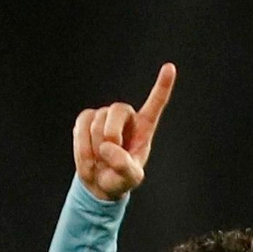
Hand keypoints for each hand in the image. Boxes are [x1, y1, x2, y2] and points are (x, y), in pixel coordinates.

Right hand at [73, 63, 176, 200]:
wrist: (99, 183)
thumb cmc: (120, 179)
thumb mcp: (130, 180)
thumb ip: (125, 167)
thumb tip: (109, 147)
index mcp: (143, 128)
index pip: (155, 105)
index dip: (162, 87)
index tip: (170, 67)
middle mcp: (126, 118)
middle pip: (118, 109)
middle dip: (111, 132)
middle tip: (108, 152)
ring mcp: (105, 116)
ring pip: (98, 120)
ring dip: (96, 146)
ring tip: (101, 161)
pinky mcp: (86, 119)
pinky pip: (82, 125)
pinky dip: (83, 145)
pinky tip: (89, 159)